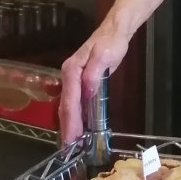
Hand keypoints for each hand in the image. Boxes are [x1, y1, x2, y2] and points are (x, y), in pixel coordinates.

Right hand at [60, 23, 130, 142]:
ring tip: (72, 143)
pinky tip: (79, 127)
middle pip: (66, 105)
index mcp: (72, 70)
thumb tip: (86, 92)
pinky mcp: (80, 82)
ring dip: (69, 124)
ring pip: (68, 105)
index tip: (71, 137)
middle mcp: (68, 75)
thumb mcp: (105, 55)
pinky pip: (75, 102)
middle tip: (68, 148)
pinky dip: (75, 116)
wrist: (114, 31)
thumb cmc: (110, 43)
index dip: (70, 120)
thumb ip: (94, 73)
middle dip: (67, 127)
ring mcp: (73, 79)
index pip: (70, 99)